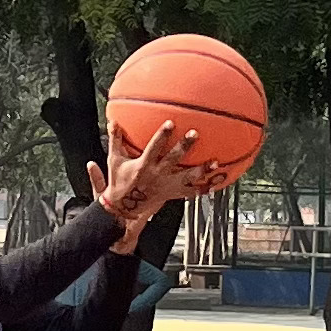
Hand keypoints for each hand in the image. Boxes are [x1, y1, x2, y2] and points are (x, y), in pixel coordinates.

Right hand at [89, 116, 207, 245]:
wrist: (124, 208)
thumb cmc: (119, 182)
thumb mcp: (115, 160)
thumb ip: (115, 140)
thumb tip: (113, 122)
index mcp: (143, 166)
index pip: (154, 148)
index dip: (162, 135)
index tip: (171, 123)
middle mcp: (157, 176)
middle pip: (173, 159)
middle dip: (184, 147)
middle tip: (195, 134)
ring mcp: (167, 186)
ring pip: (188, 178)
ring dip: (202, 170)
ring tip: (215, 163)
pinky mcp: (172, 194)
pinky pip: (191, 192)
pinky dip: (204, 188)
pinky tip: (217, 182)